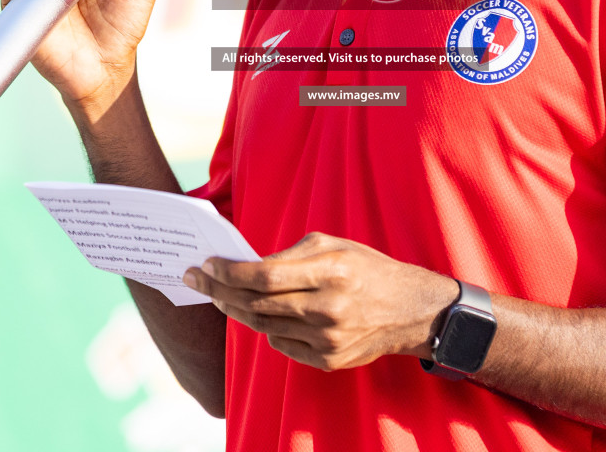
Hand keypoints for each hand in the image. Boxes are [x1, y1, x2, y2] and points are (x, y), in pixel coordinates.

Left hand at [183, 233, 459, 371]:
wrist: (410, 310)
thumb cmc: (366, 268)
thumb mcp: (333, 245)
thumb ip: (289, 255)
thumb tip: (244, 265)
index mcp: (331, 270)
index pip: (264, 276)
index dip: (229, 272)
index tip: (205, 264)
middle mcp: (329, 307)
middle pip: (256, 304)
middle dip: (219, 291)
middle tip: (196, 280)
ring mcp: (328, 339)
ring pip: (263, 326)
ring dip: (236, 309)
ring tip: (220, 295)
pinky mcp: (328, 360)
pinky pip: (281, 344)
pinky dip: (266, 327)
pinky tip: (259, 313)